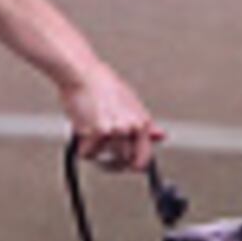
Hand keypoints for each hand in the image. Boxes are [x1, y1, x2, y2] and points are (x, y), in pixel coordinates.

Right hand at [59, 60, 163, 174]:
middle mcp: (132, 128)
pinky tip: (80, 127)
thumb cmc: (102, 85)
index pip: (144, 159)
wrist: (82, 73)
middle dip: (109, 159)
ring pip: (103, 159)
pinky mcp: (98, 132)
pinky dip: (80, 146)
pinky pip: (87, 153)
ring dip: (94, 151)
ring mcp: (116, 131)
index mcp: (142, 122)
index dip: (134, 166)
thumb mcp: (130, 103)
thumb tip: (161, 136)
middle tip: (99, 147)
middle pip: (122, 162)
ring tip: (89, 132)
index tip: (125, 167)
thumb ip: (144, 124)